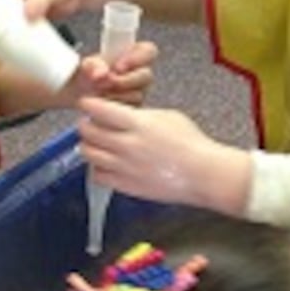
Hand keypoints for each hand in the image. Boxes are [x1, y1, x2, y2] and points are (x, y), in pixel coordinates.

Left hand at [66, 40, 158, 106]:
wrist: (77, 93)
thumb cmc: (86, 74)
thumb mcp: (86, 65)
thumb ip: (94, 64)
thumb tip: (102, 72)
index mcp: (134, 54)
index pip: (149, 51)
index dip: (137, 58)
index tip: (118, 66)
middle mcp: (140, 72)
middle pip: (146, 75)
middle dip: (124, 80)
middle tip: (106, 82)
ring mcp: (138, 91)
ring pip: (138, 95)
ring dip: (116, 94)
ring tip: (99, 92)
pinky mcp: (133, 108)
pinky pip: (130, 110)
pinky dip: (114, 107)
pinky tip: (102, 103)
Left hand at [77, 97, 252, 213]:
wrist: (204, 174)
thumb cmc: (192, 145)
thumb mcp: (168, 116)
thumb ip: (141, 115)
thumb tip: (123, 114)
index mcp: (139, 124)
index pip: (99, 110)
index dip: (88, 105)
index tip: (87, 104)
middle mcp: (128, 145)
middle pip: (88, 132)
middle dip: (85, 124)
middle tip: (90, 123)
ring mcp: (125, 167)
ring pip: (89, 153)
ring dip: (89, 145)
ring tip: (96, 143)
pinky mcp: (127, 186)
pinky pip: (98, 176)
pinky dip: (97, 168)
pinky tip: (106, 164)